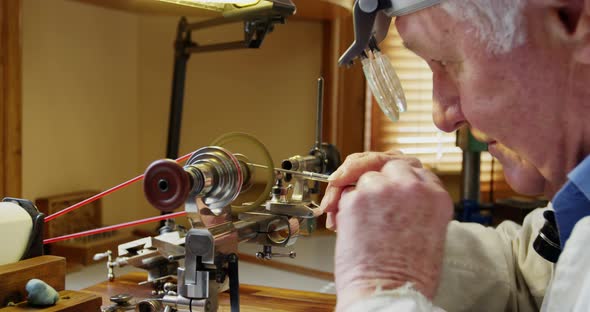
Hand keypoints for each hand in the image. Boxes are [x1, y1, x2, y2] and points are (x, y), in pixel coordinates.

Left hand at [320, 151, 452, 308]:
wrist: (387, 292)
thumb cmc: (408, 275)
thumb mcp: (429, 232)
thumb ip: (417, 205)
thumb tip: (398, 195)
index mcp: (436, 197)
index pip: (416, 171)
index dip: (401, 180)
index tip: (393, 188)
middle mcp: (411, 187)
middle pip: (391, 166)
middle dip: (380, 180)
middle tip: (371, 199)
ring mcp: (382, 190)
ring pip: (366, 176)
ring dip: (361, 194)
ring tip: (363, 221)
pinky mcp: (356, 199)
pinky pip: (346, 192)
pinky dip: (344, 206)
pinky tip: (350, 226)